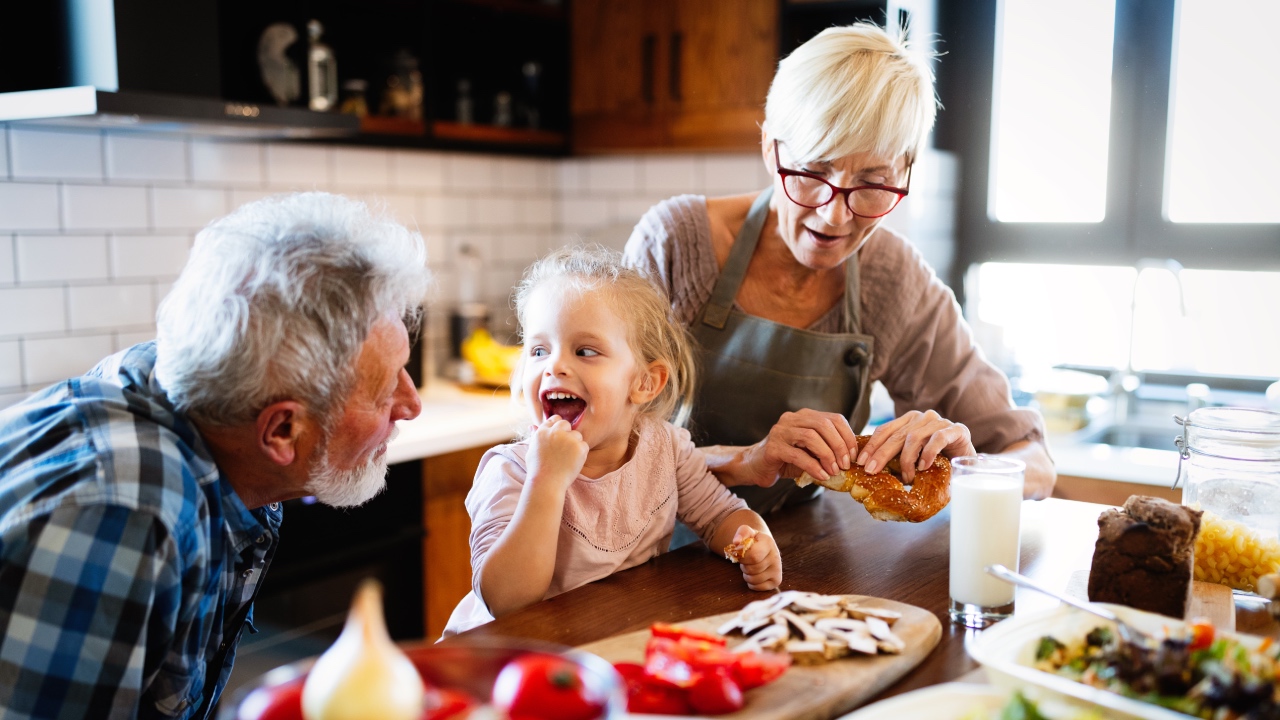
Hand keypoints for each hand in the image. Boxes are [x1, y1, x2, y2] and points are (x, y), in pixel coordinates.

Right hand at [525, 415, 588, 491]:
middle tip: (564, 449)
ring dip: (574, 444)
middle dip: (567, 433)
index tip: (558, 437)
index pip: (554, 419)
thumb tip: (532, 426)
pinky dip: (581, 453)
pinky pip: (584, 446)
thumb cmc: (537, 470)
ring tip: (566, 458)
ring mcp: (568, 439)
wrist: (547, 484)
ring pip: (577, 435)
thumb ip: (534, 437)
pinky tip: (572, 462)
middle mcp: (555, 432)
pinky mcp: (579, 447)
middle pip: (566, 424)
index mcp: (542, 431)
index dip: (557, 427)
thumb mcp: (531, 451)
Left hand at [733, 526, 780, 590]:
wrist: (764, 547)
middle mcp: (776, 557)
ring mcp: (777, 570)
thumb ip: (740, 534)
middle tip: (745, 561)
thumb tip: (736, 543)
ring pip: (754, 580)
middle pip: (752, 569)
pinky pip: (757, 587)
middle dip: (744, 566)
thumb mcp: (746, 532)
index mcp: (768, 543)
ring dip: (746, 575)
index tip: (741, 553)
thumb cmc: (753, 540)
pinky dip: (751, 583)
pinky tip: (754, 574)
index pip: (753, 556)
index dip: (742, 557)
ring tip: (750, 567)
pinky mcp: (776, 581)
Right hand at [741, 409, 858, 485]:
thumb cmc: (786, 460)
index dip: (847, 436)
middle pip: (823, 425)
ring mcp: (780, 431)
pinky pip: (797, 455)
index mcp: (804, 416)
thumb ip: (827, 449)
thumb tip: (852, 458)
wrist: (756, 467)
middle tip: (845, 465)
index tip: (853, 455)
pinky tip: (821, 476)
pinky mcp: (772, 447)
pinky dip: (813, 466)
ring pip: (810, 437)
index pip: (833, 418)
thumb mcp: (811, 451)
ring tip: (833, 471)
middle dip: (839, 446)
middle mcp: (791, 419)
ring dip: (827, 455)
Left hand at [857, 410, 973, 482]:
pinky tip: (923, 466)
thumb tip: (871, 471)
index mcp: (909, 421)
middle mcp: (923, 417)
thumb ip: (897, 459)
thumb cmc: (938, 462)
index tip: (860, 461)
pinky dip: (928, 453)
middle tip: (872, 470)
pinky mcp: (957, 430)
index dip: (871, 445)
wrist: (970, 462)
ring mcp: (940, 422)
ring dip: (907, 459)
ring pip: (914, 437)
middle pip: (896, 435)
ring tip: (907, 477)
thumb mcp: (913, 459)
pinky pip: (938, 438)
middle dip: (881, 453)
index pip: (885, 430)